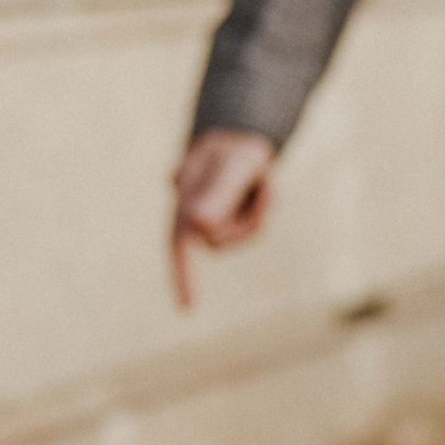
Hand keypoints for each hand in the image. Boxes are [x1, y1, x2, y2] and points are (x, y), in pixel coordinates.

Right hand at [170, 130, 277, 309]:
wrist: (241, 134)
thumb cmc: (236, 146)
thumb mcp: (233, 163)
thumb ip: (217, 192)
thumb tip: (197, 224)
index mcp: (185, 199)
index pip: (180, 242)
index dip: (183, 276)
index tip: (189, 309)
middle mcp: (192, 214)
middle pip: (221, 240)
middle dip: (250, 217)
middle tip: (265, 179)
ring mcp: (210, 220)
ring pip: (242, 234)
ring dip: (259, 210)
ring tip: (263, 178)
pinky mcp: (229, 222)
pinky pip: (253, 227)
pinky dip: (264, 207)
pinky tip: (263, 185)